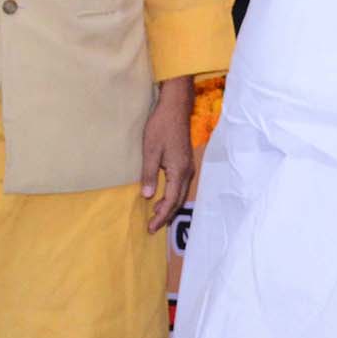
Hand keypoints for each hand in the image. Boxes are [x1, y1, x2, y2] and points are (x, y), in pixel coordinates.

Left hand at [141, 74, 195, 231]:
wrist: (175, 109)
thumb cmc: (161, 128)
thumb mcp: (150, 151)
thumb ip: (149, 175)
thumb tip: (148, 196)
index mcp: (179, 171)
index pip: (170, 201)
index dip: (161, 216)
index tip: (151, 228)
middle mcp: (187, 172)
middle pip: (178, 200)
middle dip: (166, 215)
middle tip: (152, 226)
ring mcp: (188, 167)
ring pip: (181, 194)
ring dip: (169, 206)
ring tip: (156, 214)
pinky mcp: (185, 162)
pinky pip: (181, 186)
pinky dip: (172, 195)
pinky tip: (163, 196)